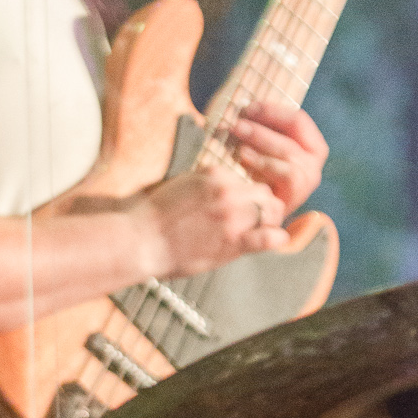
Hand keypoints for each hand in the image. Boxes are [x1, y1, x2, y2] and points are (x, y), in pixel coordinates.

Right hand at [128, 164, 286, 277]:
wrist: (140, 241)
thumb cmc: (153, 216)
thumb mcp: (180, 184)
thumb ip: (203, 181)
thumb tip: (217, 182)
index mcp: (214, 176)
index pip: (244, 178)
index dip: (245, 193)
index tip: (241, 204)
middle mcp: (227, 192)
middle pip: (263, 193)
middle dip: (262, 204)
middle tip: (258, 217)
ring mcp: (232, 217)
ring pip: (271, 211)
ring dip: (270, 219)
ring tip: (265, 228)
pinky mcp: (232, 242)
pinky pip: (267, 237)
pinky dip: (276, 238)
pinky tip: (277, 240)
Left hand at [226, 100, 328, 213]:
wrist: (248, 220)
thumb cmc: (251, 178)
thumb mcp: (256, 150)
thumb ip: (257, 130)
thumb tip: (241, 105)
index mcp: (310, 145)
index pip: (298, 119)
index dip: (272, 110)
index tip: (247, 106)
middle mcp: (314, 161)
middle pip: (295, 129)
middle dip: (264, 120)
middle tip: (237, 118)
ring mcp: (308, 179)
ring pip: (290, 150)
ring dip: (261, 137)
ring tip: (236, 132)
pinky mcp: (298, 195)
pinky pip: (287, 173)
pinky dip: (264, 161)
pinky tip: (243, 156)